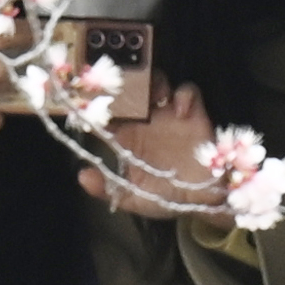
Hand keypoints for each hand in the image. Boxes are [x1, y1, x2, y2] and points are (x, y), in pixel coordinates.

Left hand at [75, 64, 243, 221]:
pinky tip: (180, 112)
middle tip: (122, 90)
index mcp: (127, 136)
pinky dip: (185, 96)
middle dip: (126, 84)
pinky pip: (189, 93)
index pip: (107, 112)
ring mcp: (169, 115)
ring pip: (158, 83)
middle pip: (132, 90)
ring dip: (154, 83)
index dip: (98, 104)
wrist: (203, 201)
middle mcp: (146, 121)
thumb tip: (82, 176)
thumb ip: (108, 188)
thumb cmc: (166, 197)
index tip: (89, 102)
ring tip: (152, 96)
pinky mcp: (194, 114)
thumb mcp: (133, 198)